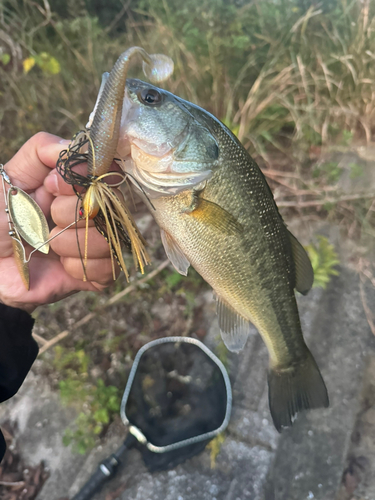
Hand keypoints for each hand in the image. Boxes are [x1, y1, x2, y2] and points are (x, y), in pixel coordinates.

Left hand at [0, 132, 117, 312]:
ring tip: (47, 244)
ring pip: (110, 238)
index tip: (53, 185)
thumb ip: (40, 152)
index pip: (109, 173)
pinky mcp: (97, 273)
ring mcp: (98, 243)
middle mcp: (95, 213)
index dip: (87, 178)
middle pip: (112, 205)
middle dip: (72, 212)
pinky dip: (79, 266)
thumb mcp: (12, 179)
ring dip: (72, 242)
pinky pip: (108, 267)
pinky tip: (60, 265)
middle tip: (46, 217)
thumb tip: (75, 147)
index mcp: (79, 188)